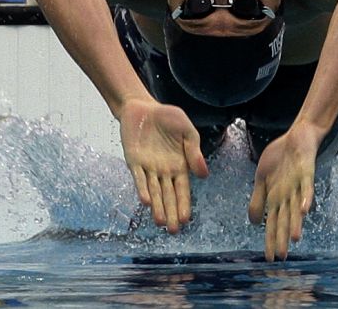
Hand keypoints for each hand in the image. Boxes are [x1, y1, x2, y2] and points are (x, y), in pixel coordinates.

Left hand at [119, 98, 208, 233]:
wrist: (143, 107)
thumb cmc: (168, 118)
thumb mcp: (187, 131)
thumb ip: (194, 151)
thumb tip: (203, 174)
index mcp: (179, 165)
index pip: (182, 190)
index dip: (184, 204)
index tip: (186, 220)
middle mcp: (163, 171)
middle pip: (168, 196)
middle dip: (171, 212)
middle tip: (173, 230)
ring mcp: (148, 167)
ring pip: (153, 191)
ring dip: (157, 207)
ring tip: (160, 222)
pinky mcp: (133, 161)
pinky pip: (139, 177)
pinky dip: (142, 189)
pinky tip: (146, 201)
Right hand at [248, 123, 321, 260]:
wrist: (297, 136)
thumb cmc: (280, 158)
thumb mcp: (262, 177)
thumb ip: (258, 199)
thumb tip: (253, 222)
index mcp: (276, 197)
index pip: (273, 222)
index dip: (271, 239)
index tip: (269, 258)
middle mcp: (288, 195)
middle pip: (285, 219)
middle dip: (283, 237)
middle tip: (282, 256)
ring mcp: (298, 184)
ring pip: (297, 207)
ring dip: (296, 222)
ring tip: (295, 239)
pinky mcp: (307, 171)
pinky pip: (307, 186)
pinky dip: (307, 198)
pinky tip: (306, 210)